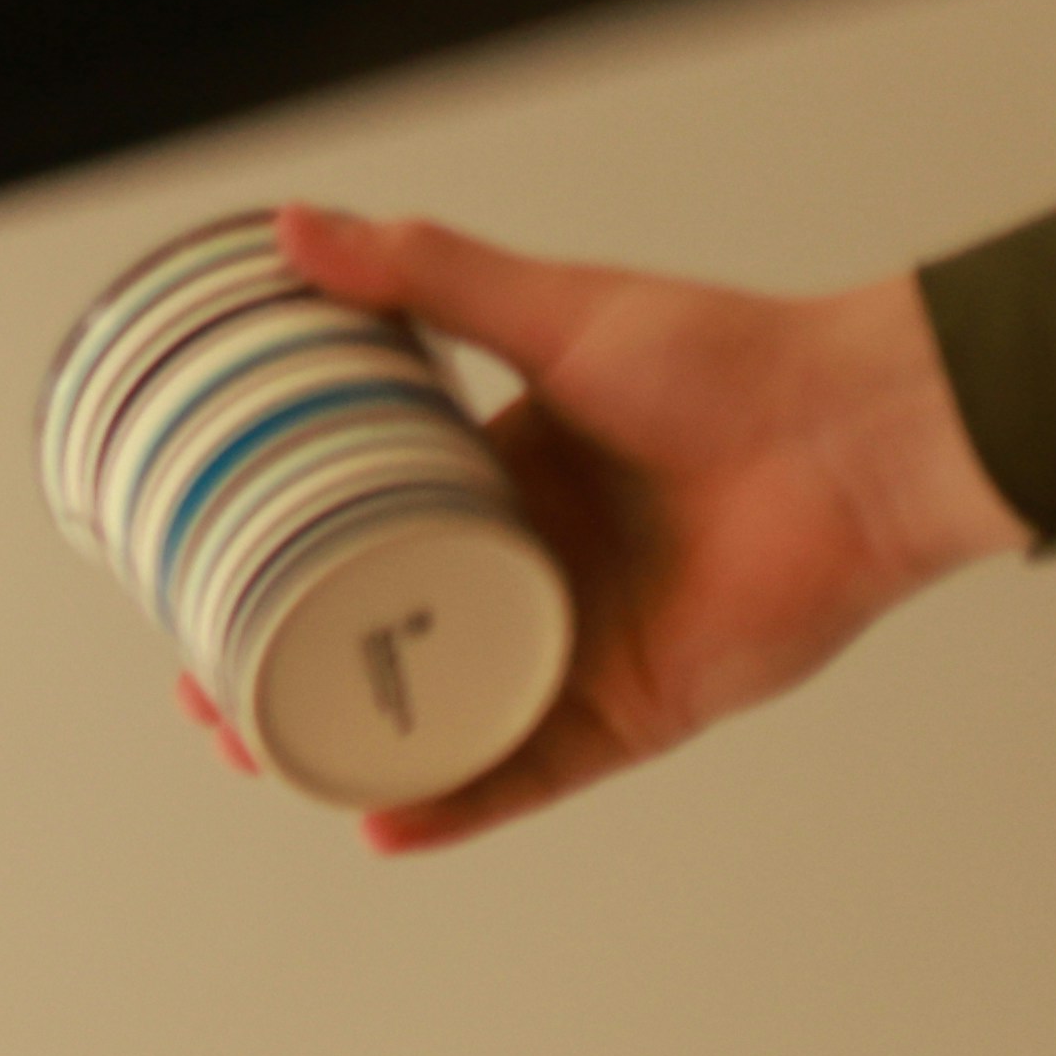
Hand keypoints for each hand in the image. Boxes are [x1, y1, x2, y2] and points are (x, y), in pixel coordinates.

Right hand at [268, 224, 1020, 839]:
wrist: (855, 437)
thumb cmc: (732, 361)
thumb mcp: (556, 312)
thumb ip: (428, 276)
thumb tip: (294, 230)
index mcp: (505, 482)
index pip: (368, 537)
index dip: (284, 569)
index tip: (201, 591)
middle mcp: (532, 572)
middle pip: (386, 645)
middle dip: (293, 680)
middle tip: (212, 697)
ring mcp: (576, 647)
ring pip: (441, 723)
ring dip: (353, 754)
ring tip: (268, 761)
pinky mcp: (631, 712)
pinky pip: (528, 775)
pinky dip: (458, 806)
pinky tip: (381, 825)